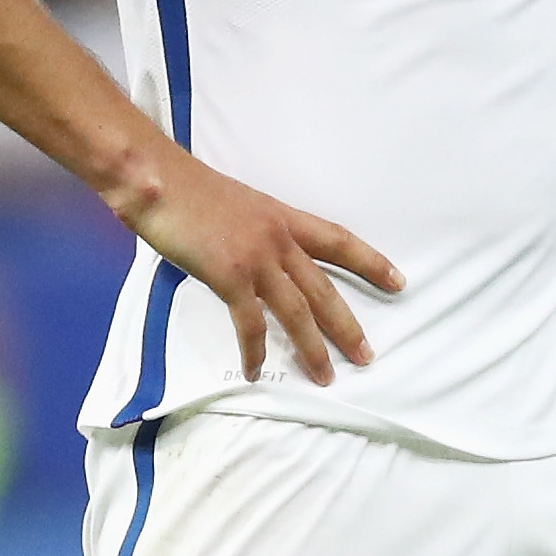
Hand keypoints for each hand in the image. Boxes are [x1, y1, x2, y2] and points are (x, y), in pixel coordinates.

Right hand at [115, 148, 399, 386]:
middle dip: (347, 324)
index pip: (339, 241)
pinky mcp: (230, 276)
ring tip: (326, 376)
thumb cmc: (186, 190)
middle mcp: (279, 238)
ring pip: (298, 311)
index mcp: (283, 217)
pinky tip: (257, 370)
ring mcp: (256, 258)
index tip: (397, 280)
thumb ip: (252, 233)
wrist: (157, 180)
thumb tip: (251, 257)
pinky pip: (250, 323)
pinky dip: (255, 350)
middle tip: (366, 355)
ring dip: (313, 347)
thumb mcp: (235, 207)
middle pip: (324, 287)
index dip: (371, 262)